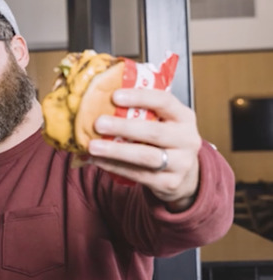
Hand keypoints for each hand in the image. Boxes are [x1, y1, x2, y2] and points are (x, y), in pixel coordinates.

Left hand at [85, 87, 201, 211]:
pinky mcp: (169, 183)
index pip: (165, 101)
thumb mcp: (163, 122)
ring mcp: (180, 163)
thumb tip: (99, 101)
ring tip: (92, 146)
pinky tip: (97, 160)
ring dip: (116, 151)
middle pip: (154, 132)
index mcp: (184, 117)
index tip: (115, 96)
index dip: (140, 97)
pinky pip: (137, 174)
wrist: (184, 174)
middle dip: (124, 127)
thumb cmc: (166, 141)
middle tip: (98, 123)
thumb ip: (141, 112)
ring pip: (145, 156)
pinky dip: (114, 166)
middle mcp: (187, 140)